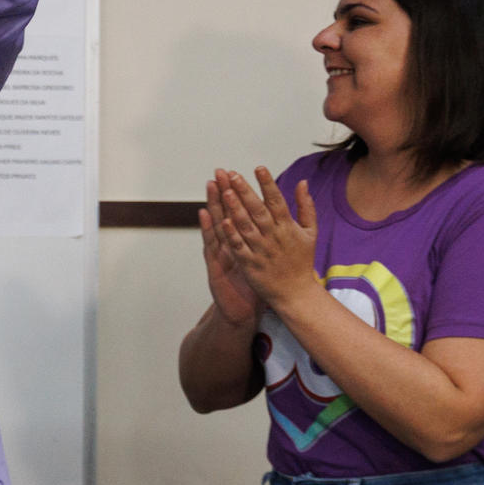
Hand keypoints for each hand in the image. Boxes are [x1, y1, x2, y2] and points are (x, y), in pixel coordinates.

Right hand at [198, 173, 260, 324]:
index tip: (235, 175)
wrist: (243, 312)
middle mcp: (229, 245)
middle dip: (224, 192)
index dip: (237, 194)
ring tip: (211, 185)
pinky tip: (204, 214)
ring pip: (217, 225)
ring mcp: (221, 254)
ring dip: (213, 204)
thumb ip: (268, 241)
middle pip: (226, 214)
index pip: (239, 213)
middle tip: (220, 172)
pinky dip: (208, 229)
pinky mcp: (215, 266)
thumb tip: (279, 223)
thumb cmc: (255, 286)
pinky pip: (212, 245)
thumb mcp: (262, 260)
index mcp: (243, 242)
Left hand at [215, 166, 319, 308]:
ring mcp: (260, 250)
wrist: (296, 294)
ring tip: (225, 191)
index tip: (259, 168)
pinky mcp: (250, 264)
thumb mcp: (311, 233)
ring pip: (246, 226)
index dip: (268, 184)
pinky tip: (223, 221)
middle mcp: (273, 236)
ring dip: (235, 208)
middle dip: (245, 191)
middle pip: (257, 210)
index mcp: (288, 227)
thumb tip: (303, 182)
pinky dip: (231, 234)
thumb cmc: (302, 262)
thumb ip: (306, 206)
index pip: (277, 201)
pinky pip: (239, 247)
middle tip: (233, 174)